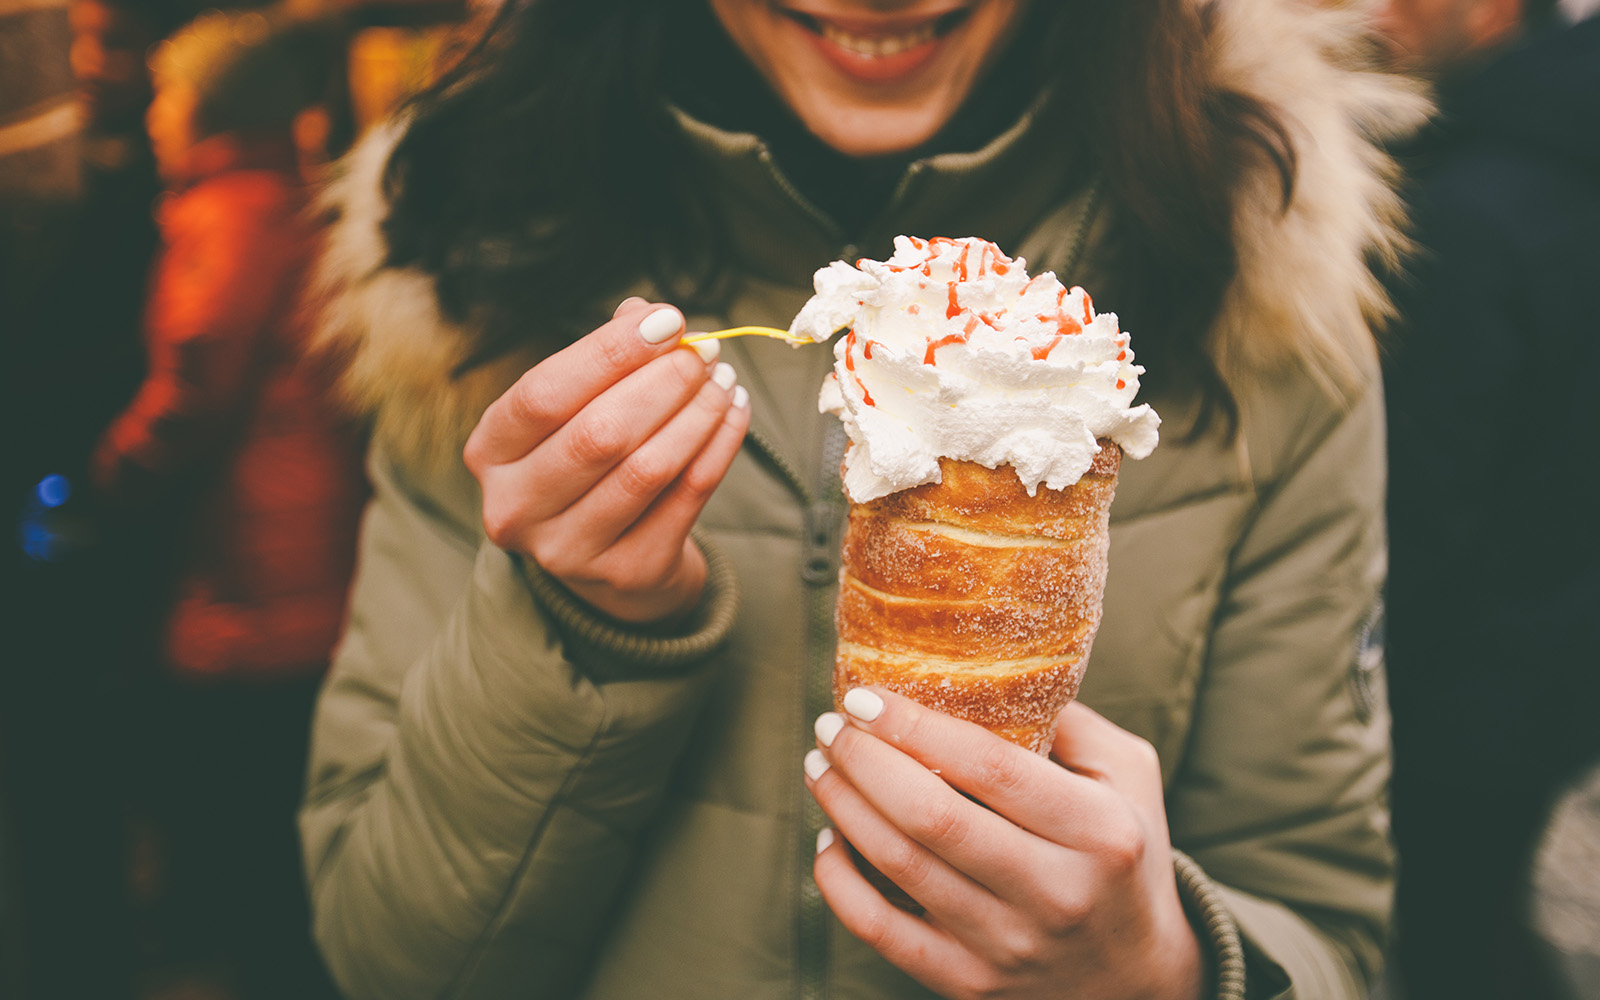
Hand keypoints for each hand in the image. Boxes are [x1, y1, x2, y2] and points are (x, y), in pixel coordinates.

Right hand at [463, 298, 749, 623]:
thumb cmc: (588, 462)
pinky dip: (719, 448)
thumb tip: (648, 314)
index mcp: (490, 453)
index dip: (609, 352)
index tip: (667, 319)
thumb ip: (603, 361)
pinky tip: (734, 414)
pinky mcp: (626, 572)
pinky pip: (686, 497)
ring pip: (646, 469)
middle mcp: (515, 507)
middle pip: (598, 434)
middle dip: (663, 382)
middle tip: (705, 353)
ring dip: (697, 414)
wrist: (611, 559)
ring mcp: (568, 550)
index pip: (543, 393)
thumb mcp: (576, 409)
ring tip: (724, 380)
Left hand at [805, 690, 1204, 999]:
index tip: (865, 697)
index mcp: (1099, 832)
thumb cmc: (1124, 855)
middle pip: (932, 816)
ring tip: (820, 765)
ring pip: (899, 867)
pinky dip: (839, 881)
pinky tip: (829, 840)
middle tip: (831, 726)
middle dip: (864, 761)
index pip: (990, 767)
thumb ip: (1069, 720)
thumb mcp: (1129, 776)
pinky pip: (879, 931)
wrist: (1136, 978)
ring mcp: (1009, 945)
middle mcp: (1056, 893)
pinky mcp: (969, 984)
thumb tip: (985, 669)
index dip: (916, 727)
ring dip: (843, 806)